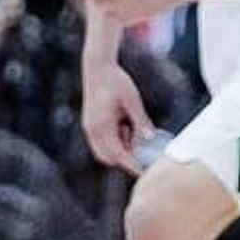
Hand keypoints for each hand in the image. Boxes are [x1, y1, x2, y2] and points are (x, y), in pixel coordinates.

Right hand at [82, 60, 154, 174]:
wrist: (98, 67)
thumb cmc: (116, 81)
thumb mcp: (133, 101)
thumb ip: (141, 121)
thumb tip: (150, 139)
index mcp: (101, 126)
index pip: (117, 154)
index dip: (131, 164)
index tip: (144, 172)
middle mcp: (92, 129)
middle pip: (108, 157)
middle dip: (126, 158)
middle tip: (143, 152)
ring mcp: (90, 127)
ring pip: (106, 150)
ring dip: (121, 147)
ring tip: (134, 129)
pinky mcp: (91, 124)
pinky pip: (104, 141)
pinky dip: (117, 140)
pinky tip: (127, 125)